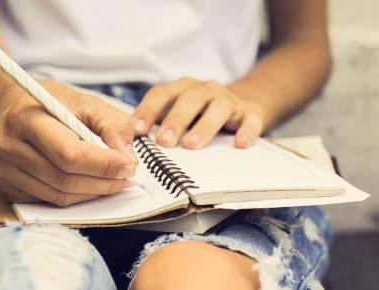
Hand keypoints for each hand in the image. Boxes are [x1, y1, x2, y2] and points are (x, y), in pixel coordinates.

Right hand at [0, 80, 137, 205]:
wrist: (10, 108)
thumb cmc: (51, 104)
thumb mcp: (85, 102)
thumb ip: (112, 125)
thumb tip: (128, 159)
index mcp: (25, 119)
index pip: (68, 154)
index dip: (104, 164)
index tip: (129, 165)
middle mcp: (6, 146)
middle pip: (64, 179)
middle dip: (103, 182)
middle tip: (127, 177)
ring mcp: (0, 170)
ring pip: (58, 196)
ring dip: (93, 193)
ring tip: (113, 181)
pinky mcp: (3, 188)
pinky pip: (49, 201)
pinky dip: (75, 197)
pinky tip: (88, 184)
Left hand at [133, 77, 265, 148]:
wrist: (244, 102)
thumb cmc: (201, 112)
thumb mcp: (178, 111)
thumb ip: (158, 122)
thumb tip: (130, 141)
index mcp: (182, 88)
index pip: (162, 94)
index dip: (148, 111)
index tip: (137, 130)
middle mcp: (204, 90)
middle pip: (189, 99)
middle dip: (175, 120)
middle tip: (164, 141)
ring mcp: (228, 99)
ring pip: (218, 107)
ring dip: (204, 125)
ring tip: (193, 145)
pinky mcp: (250, 112)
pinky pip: (250, 120)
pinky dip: (246, 130)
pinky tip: (240, 143)